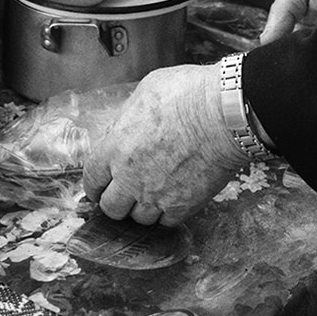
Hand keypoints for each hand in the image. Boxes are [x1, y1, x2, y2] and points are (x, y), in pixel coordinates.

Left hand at [80, 63, 246, 226]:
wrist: (224, 115)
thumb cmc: (187, 95)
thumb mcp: (145, 92)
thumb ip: (127, 118)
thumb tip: (121, 128)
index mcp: (115, 149)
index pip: (92, 179)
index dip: (95, 184)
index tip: (100, 185)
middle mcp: (131, 178)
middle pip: (111, 208)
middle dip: (115, 201)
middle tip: (124, 193)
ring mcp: (157, 196)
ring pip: (139, 219)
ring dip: (142, 208)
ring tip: (151, 195)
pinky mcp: (183, 206)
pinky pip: (167, 222)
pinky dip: (167, 213)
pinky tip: (172, 199)